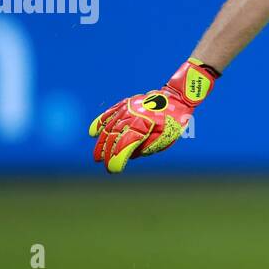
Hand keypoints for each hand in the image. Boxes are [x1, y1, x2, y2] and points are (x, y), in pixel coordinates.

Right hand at [89, 58, 217, 172]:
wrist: (176, 98)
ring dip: (101, 142)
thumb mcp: (166, 139)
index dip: (117, 158)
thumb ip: (148, 148)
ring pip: (109, 127)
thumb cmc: (173, 121)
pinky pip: (109, 113)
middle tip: (103, 165)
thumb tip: (131, 154)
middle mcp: (131, 115)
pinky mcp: (125, 104)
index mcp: (143, 125)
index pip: (125, 145)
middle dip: (107, 153)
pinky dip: (100, 123)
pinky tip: (93, 132)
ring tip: (97, 156)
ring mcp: (127, 108)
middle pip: (114, 137)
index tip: (113, 169)